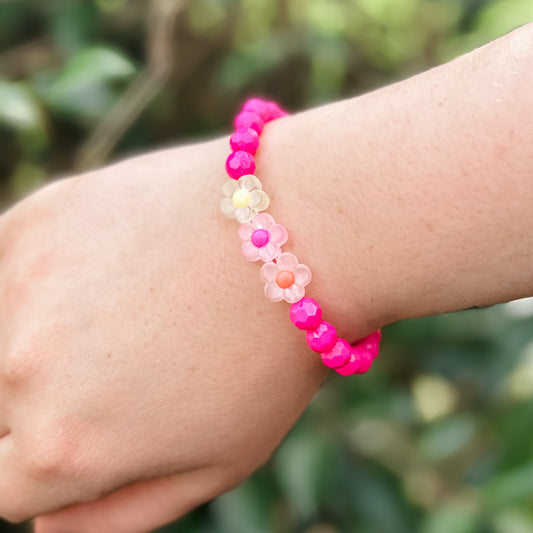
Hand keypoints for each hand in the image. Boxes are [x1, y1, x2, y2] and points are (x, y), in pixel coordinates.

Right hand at [0, 138, 329, 531]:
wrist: (294, 234)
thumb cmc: (269, 355)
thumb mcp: (216, 464)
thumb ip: (118, 513)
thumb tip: (48, 520)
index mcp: (63, 449)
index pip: (8, 485)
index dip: (59, 456)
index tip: (101, 420)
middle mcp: (20, 373)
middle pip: (4, 411)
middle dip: (55, 397)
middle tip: (129, 357)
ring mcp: (21, 288)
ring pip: (3, 337)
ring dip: (46, 332)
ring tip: (128, 304)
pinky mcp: (34, 222)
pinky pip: (13, 269)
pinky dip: (48, 277)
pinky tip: (112, 264)